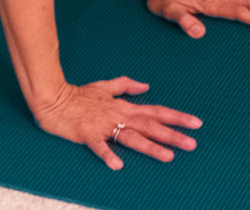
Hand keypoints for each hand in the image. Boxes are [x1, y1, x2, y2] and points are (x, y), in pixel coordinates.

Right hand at [31, 77, 200, 169]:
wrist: (53, 98)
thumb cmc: (78, 95)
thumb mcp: (104, 86)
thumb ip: (125, 85)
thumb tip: (145, 85)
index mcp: (123, 107)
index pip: (155, 111)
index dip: (176, 117)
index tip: (196, 123)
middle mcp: (117, 115)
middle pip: (149, 126)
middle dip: (172, 135)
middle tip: (192, 144)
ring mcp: (103, 125)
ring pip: (130, 137)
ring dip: (150, 146)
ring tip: (168, 156)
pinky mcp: (87, 134)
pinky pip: (99, 146)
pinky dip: (108, 154)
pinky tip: (117, 165)